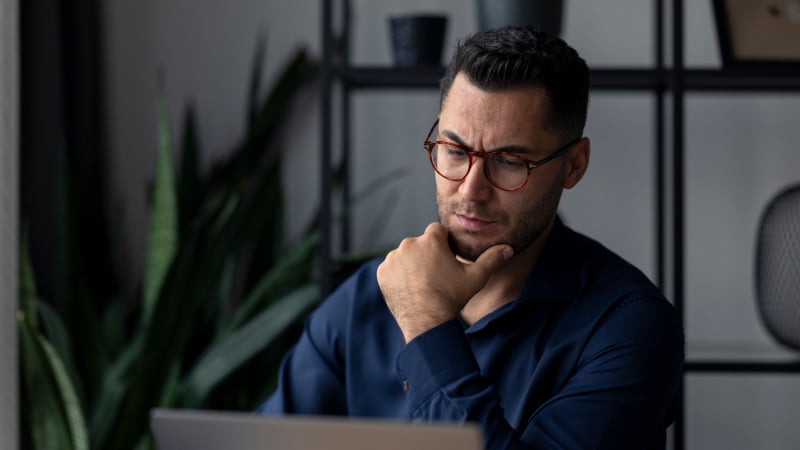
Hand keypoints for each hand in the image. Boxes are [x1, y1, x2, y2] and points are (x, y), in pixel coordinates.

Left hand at [376, 223, 512, 342]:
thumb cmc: (452, 297)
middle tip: (436, 276)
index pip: (437, 232)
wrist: (427, 321)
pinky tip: (411, 289)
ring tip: (424, 284)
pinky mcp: (383, 272)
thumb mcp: (476, 277)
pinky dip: (399, 276)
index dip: (444, 244)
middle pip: (420, 244)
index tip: (447, 259)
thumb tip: (508, 249)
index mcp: (430, 240)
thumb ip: (492, 259)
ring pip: (405, 256)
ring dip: (412, 265)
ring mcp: (393, 258)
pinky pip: (392, 269)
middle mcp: (409, 244)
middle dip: (427, 255)